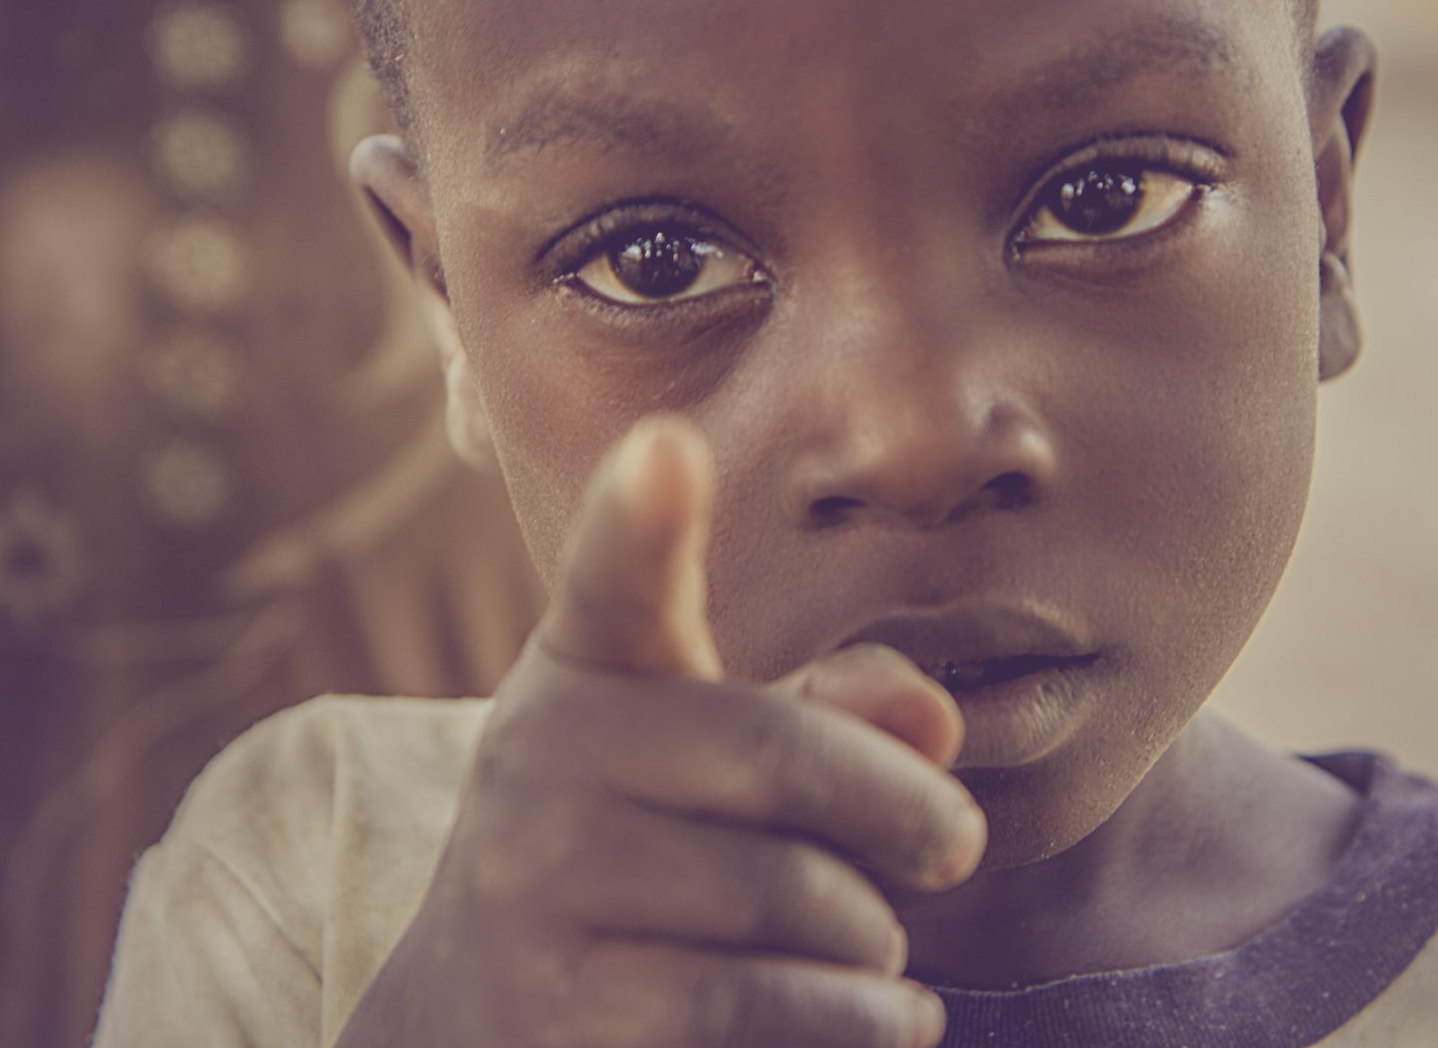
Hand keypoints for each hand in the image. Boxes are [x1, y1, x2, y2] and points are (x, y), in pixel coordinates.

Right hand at [336, 416, 984, 1047]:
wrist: (484, 1017)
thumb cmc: (650, 855)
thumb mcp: (725, 765)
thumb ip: (833, 715)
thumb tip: (940, 713)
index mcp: (589, 666)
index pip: (615, 579)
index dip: (642, 514)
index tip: (668, 448)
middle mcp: (542, 754)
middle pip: (784, 758)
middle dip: (906, 812)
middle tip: (953, 845)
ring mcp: (539, 883)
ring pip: (796, 898)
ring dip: (875, 937)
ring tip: (872, 944)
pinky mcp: (565, 1009)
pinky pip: (770, 1004)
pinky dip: (860, 1021)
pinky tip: (884, 1016)